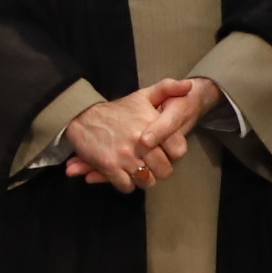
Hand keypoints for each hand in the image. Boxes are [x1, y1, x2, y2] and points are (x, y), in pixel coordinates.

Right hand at [62, 78, 199, 192]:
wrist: (82, 116)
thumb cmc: (117, 110)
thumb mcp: (142, 95)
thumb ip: (167, 88)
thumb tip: (189, 86)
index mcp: (152, 124)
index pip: (178, 151)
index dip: (173, 155)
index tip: (163, 152)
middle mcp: (141, 141)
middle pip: (164, 171)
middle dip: (158, 170)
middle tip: (150, 164)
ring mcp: (125, 155)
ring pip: (146, 181)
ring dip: (143, 179)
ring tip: (137, 170)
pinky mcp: (110, 166)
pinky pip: (127, 186)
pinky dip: (126, 184)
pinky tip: (122, 174)